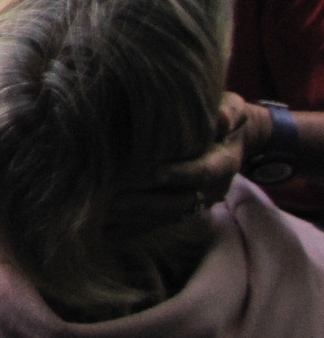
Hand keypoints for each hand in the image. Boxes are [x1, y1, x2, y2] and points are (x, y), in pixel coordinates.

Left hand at [113, 92, 248, 224]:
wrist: (235, 140)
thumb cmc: (227, 116)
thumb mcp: (234, 109)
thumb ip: (229, 112)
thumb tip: (222, 119)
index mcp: (223, 164)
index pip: (203, 172)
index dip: (181, 174)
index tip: (155, 174)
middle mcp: (210, 190)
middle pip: (178, 203)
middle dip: (146, 204)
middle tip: (113, 202)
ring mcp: (196, 202)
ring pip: (165, 217)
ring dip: (134, 218)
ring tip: (102, 215)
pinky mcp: (182, 208)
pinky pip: (158, 222)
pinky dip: (133, 226)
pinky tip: (106, 228)